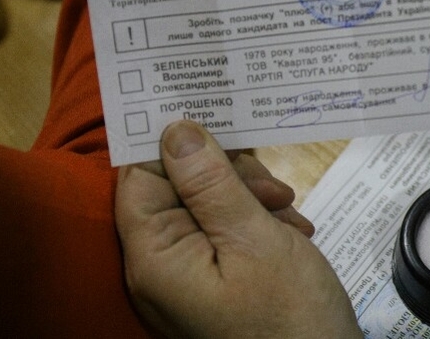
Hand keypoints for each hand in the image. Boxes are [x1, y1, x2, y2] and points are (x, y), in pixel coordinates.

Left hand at [115, 120, 360, 338]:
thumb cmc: (288, 311)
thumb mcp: (254, 238)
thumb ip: (211, 183)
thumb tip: (176, 130)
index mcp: (156, 256)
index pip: (140, 176)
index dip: (173, 144)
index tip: (218, 119)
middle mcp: (161, 264)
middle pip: (178, 186)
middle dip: (227, 175)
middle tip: (273, 188)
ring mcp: (189, 272)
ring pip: (208, 202)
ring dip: (250, 196)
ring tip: (287, 213)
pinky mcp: (216, 277)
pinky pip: (226, 229)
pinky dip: (258, 219)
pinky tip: (289, 230)